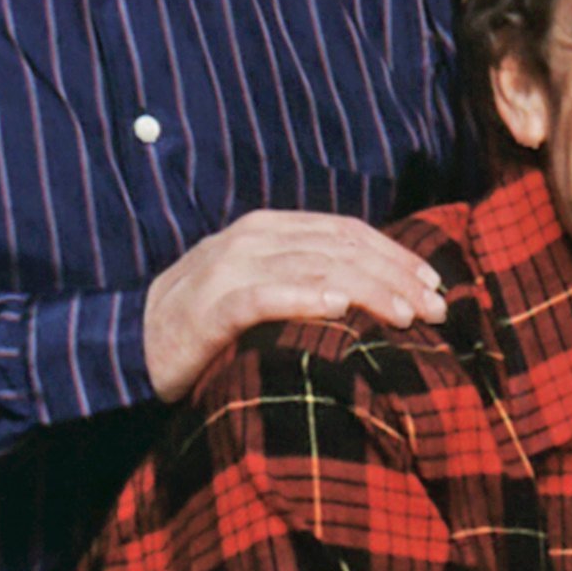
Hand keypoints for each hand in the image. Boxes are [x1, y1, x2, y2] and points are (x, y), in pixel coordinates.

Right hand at [144, 212, 448, 398]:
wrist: (134, 342)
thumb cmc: (211, 318)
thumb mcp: (265, 284)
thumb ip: (310, 275)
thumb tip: (379, 289)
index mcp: (272, 228)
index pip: (349, 233)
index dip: (396, 256)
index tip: (436, 286)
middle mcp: (253, 239)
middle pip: (341, 249)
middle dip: (395, 278)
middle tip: (437, 310)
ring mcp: (229, 270)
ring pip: (312, 269)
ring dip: (365, 290)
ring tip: (405, 314)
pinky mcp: (209, 308)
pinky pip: (261, 298)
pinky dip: (300, 298)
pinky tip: (336, 307)